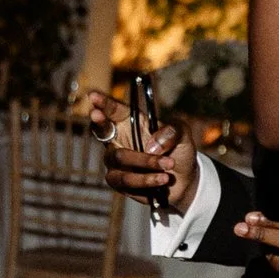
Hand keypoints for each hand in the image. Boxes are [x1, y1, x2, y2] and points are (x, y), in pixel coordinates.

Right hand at [83, 92, 188, 210]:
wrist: (185, 181)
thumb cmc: (179, 152)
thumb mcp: (183, 135)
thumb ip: (172, 132)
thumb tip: (151, 146)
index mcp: (132, 123)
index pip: (114, 111)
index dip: (103, 103)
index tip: (93, 96)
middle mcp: (119, 140)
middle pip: (102, 131)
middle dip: (99, 123)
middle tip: (97, 115)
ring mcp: (116, 162)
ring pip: (119, 158)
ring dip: (146, 162)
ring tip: (169, 165)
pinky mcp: (118, 181)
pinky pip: (126, 180)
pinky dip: (146, 180)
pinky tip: (162, 180)